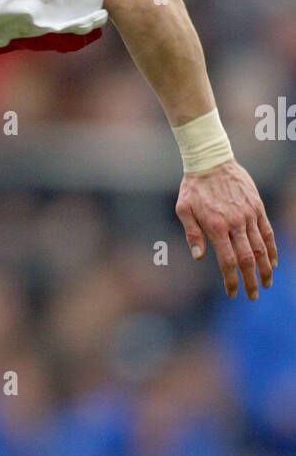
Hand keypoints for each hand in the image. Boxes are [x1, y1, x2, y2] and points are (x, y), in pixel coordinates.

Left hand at [175, 157, 277, 298]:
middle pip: (247, 258)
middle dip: (251, 280)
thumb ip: (192, 234)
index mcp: (216, 226)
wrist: (211, 160)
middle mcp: (235, 223)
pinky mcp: (257, 207)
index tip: (233, 293)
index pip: (227, 260)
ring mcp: (249, 215)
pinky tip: (272, 261)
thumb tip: (198, 257)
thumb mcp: (183, 209)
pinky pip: (267, 231)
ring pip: (261, 247)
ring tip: (266, 283)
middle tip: (253, 296)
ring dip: (265, 268)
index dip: (231, 280)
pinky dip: (271, 248)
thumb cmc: (194, 187)